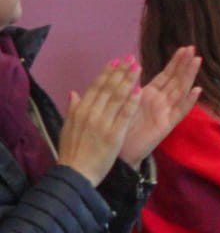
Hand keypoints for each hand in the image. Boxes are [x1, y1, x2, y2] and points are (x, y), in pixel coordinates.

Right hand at [57, 58, 141, 185]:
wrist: (74, 174)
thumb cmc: (72, 152)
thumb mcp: (68, 128)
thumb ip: (72, 109)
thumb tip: (74, 93)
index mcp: (79, 111)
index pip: (95, 87)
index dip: (107, 73)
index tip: (117, 60)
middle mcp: (90, 113)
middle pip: (107, 88)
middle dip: (120, 72)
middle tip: (132, 58)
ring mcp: (102, 123)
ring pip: (116, 98)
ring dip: (128, 80)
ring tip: (138, 67)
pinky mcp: (113, 134)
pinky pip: (124, 115)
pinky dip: (131, 102)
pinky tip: (140, 90)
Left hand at [118, 47, 202, 162]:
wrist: (117, 152)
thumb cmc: (118, 127)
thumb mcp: (121, 102)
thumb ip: (127, 86)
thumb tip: (128, 66)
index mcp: (149, 94)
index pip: (166, 75)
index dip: (175, 62)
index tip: (184, 48)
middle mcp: (160, 101)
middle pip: (176, 80)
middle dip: (184, 64)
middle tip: (193, 49)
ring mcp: (165, 112)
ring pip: (180, 91)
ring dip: (189, 76)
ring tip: (197, 61)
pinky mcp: (167, 125)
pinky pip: (179, 112)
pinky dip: (188, 101)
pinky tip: (197, 90)